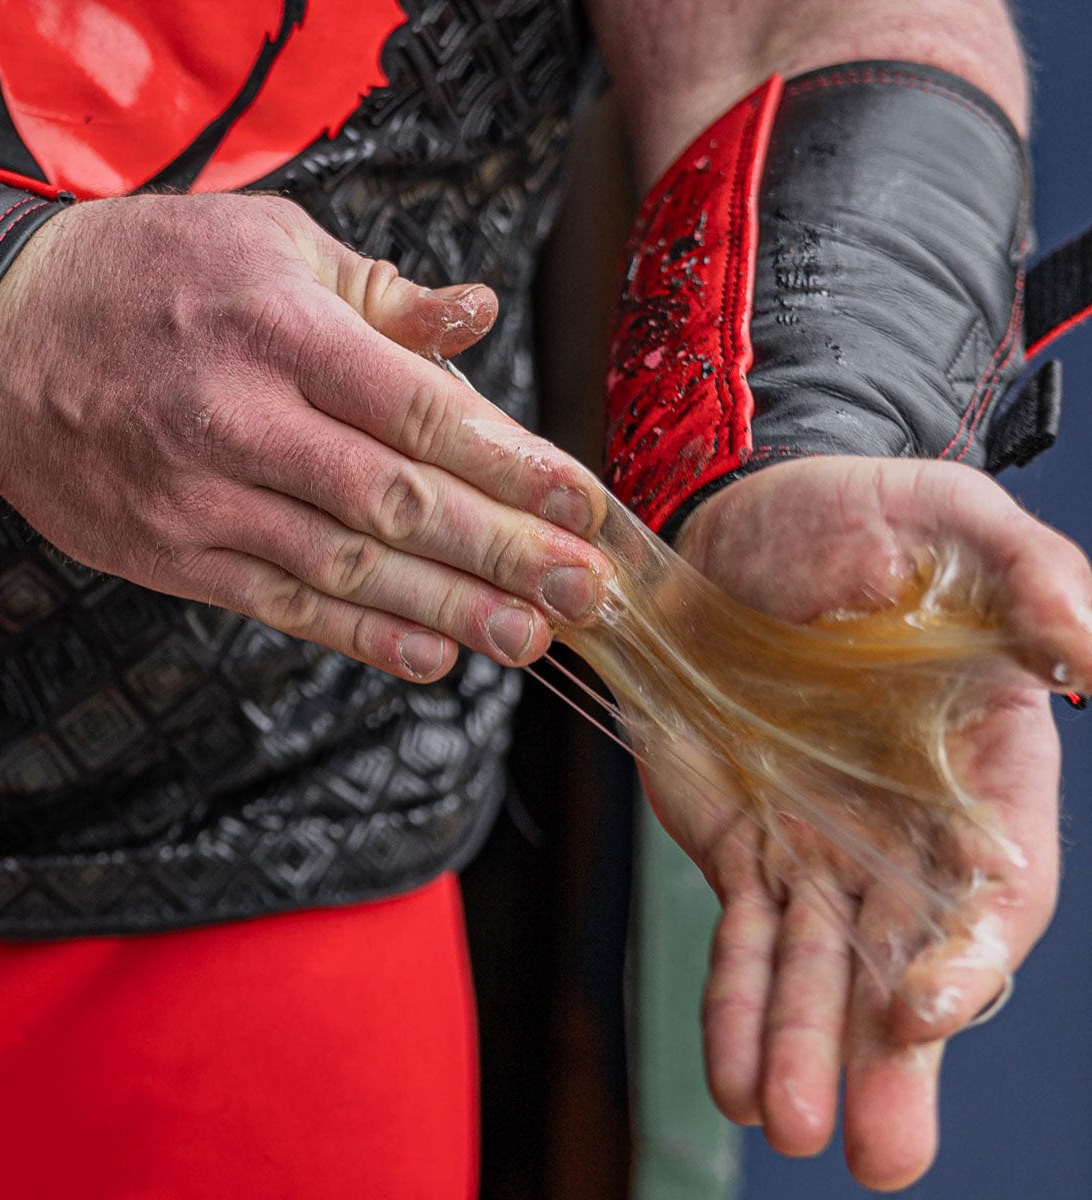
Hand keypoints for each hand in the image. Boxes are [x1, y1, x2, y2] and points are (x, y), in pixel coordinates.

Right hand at [0, 193, 608, 679]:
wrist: (9, 340)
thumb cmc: (157, 278)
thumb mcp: (271, 249)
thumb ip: (381, 297)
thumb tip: (478, 316)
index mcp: (282, 330)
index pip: (420, 412)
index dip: (511, 464)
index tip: (583, 507)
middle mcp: (244, 420)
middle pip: (398, 502)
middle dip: (502, 553)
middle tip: (583, 595)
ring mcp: (206, 499)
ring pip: (350, 567)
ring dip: (449, 610)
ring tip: (530, 639)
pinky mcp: (179, 555)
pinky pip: (286, 605)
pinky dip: (363, 637)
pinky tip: (432, 658)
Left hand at [645, 456, 1091, 1190]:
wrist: (744, 526)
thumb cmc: (863, 516)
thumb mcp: (953, 525)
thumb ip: (1031, 584)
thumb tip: (1090, 656)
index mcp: (984, 768)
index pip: (998, 881)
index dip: (973, 948)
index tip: (930, 1004)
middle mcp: (908, 828)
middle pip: (911, 959)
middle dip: (893, 1055)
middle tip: (875, 1151)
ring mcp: (823, 844)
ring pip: (821, 968)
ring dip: (805, 1049)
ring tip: (788, 1123)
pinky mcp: (744, 843)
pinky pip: (745, 934)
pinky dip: (737, 1001)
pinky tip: (735, 1074)